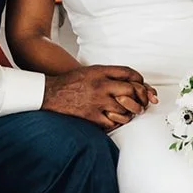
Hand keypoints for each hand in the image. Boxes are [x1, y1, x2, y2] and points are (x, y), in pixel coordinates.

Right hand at [43, 65, 157, 130]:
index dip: (139, 79)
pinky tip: (117, 119)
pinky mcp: (92, 116)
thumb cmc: (71, 82)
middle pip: (131, 91)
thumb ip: (110, 73)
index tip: (141, 84)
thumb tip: (129, 79)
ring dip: (130, 111)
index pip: (128, 73)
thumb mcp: (92, 71)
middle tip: (141, 101)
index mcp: (101, 73)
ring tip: (129, 111)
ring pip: (125, 109)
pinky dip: (118, 121)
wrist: (51, 93)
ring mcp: (97, 102)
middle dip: (139, 97)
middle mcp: (101, 86)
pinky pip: (113, 122)